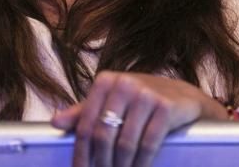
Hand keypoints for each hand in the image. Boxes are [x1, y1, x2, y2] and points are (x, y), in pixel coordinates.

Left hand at [51, 71, 227, 166]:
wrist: (183, 97)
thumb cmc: (141, 100)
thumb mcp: (112, 101)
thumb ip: (83, 111)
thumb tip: (55, 122)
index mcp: (105, 81)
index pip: (86, 124)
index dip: (80, 153)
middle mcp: (124, 84)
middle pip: (103, 135)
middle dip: (101, 164)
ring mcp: (146, 94)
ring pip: (124, 143)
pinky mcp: (166, 107)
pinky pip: (147, 145)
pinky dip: (140, 164)